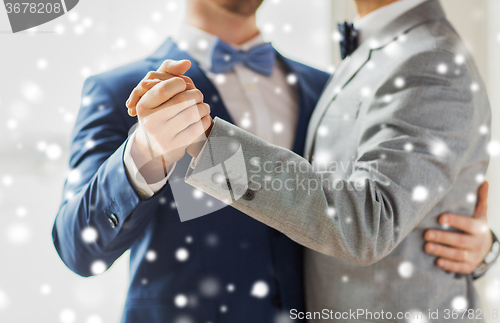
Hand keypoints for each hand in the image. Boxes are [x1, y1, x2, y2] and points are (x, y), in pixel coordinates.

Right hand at [128, 60, 211, 181]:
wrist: (154, 147)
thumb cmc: (158, 112)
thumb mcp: (156, 92)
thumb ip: (168, 72)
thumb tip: (187, 62)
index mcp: (143, 106)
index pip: (163, 89)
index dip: (178, 83)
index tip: (184, 84)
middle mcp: (150, 121)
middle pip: (182, 100)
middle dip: (195, 94)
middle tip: (199, 95)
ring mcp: (162, 136)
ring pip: (192, 114)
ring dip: (203, 107)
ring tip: (204, 106)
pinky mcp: (175, 147)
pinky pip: (197, 129)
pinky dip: (205, 120)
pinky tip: (204, 118)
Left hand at [424, 182, 492, 273]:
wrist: (487, 250)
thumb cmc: (477, 228)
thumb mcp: (481, 214)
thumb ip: (480, 200)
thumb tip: (483, 181)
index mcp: (479, 228)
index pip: (467, 224)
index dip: (455, 221)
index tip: (440, 218)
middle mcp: (478, 243)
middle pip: (459, 241)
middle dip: (442, 238)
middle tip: (426, 234)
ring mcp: (474, 256)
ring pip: (457, 255)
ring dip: (441, 251)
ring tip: (427, 247)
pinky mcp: (469, 267)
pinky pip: (459, 267)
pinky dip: (448, 265)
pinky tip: (437, 261)